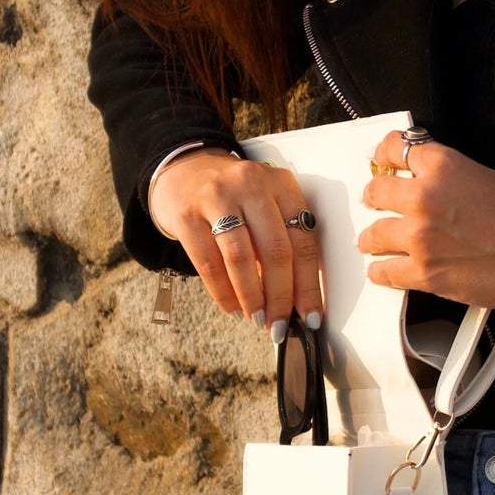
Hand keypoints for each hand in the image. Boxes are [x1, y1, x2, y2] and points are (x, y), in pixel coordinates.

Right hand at [149, 148, 324, 335]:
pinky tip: (232, 307)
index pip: (304, 241)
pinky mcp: (187, 214)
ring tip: (256, 319)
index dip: (309, 284)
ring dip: (252, 297)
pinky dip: (222, 292)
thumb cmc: (234, 196)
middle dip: (280, 296)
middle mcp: (252, 185)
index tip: (311, 316)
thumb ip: (282, 238)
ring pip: (241, 258)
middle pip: (275, 250)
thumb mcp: (265, 203)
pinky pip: (208, 263)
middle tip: (280, 325)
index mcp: (282, 184)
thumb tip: (297, 297)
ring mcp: (217, 197)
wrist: (183, 169)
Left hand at [358, 132, 494, 309]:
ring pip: (372, 235)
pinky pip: (383, 272)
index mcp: (442, 166)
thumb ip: (447, 174)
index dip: (383, 156)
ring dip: (374, 238)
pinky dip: (382, 271)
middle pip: (375, 192)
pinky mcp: (422, 272)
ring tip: (377, 242)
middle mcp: (424, 197)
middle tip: (376, 204)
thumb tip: (425, 178)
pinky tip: (386, 269)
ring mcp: (419, 237)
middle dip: (375, 199)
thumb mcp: (482, 174)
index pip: (394, 149)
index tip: (381, 162)